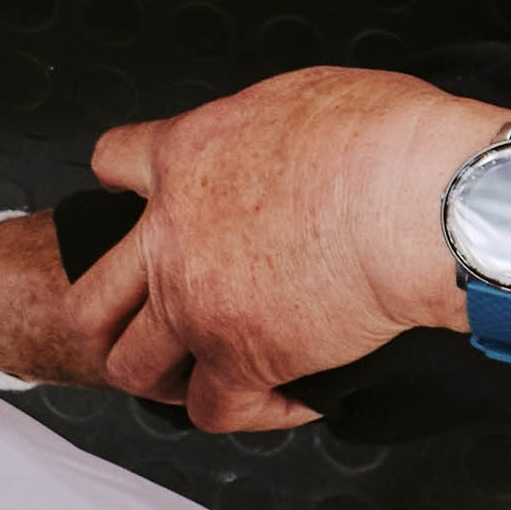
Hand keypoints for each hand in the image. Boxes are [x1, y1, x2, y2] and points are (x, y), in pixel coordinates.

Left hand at [71, 71, 485, 429]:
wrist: (418, 200)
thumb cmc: (388, 141)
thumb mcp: (303, 97)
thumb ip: (263, 133)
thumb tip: (283, 142)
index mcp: (187, 155)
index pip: (112, 161)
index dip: (122, 184)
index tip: (138, 199)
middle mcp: (171, 233)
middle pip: (91, 295)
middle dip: (108, 319)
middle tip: (140, 325)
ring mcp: (194, 302)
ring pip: (132, 366)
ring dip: (163, 377)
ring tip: (200, 375)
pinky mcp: (239, 358)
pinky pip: (216, 410)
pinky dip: (252, 411)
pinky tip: (289, 397)